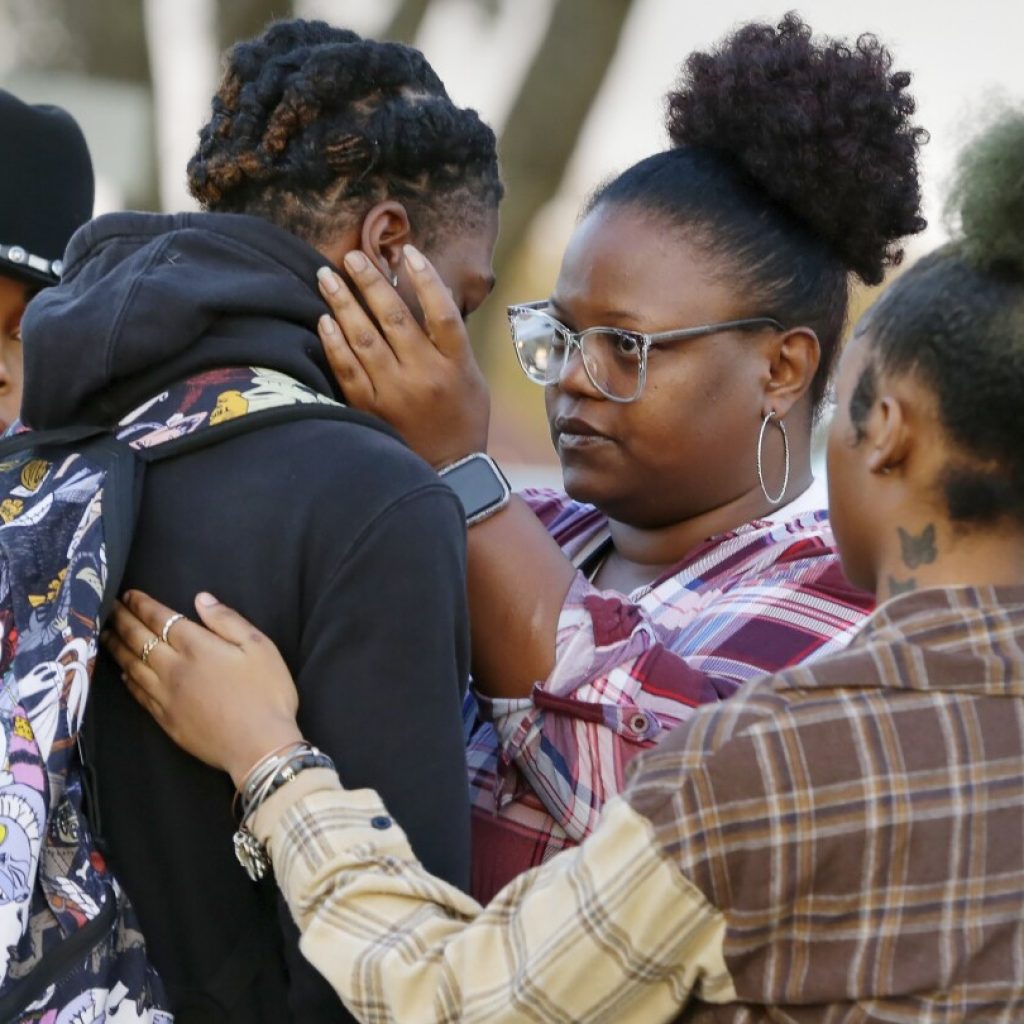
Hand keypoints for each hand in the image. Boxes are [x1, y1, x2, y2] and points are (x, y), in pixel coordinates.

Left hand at [104, 591, 303, 787]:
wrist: (259, 746)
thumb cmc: (267, 693)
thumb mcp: (260, 647)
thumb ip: (228, 620)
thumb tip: (201, 599)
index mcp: (197, 646)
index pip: (161, 619)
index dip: (142, 605)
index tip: (129, 595)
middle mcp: (174, 668)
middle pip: (139, 639)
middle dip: (122, 620)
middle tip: (107, 608)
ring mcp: (166, 695)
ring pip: (132, 665)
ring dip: (116, 647)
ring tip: (104, 634)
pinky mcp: (165, 719)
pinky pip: (138, 693)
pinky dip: (126, 679)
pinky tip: (122, 673)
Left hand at [316, 245, 489, 468]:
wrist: (449, 470)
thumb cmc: (462, 419)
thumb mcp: (471, 377)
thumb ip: (450, 342)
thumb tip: (422, 297)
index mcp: (456, 365)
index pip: (441, 312)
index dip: (425, 279)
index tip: (407, 252)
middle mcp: (425, 375)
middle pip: (394, 317)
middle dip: (369, 280)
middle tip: (352, 256)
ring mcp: (395, 393)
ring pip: (363, 337)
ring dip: (342, 302)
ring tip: (327, 277)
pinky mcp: (370, 409)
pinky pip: (346, 369)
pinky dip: (333, 341)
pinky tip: (324, 320)